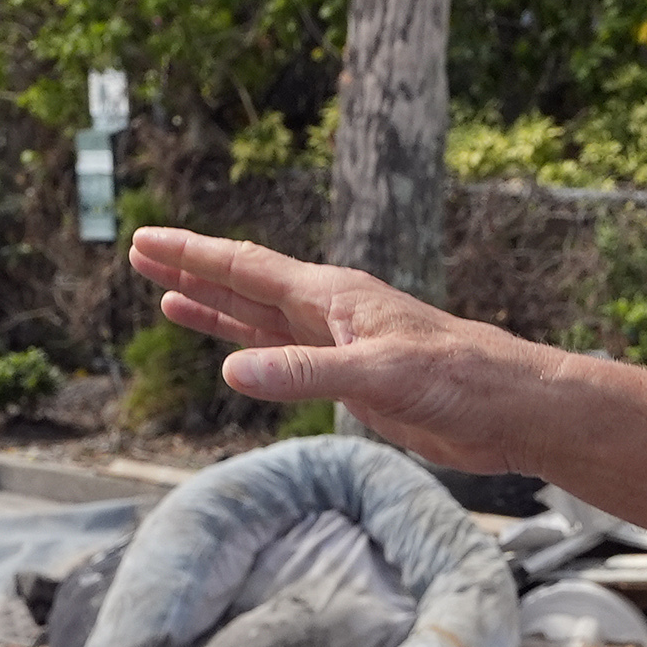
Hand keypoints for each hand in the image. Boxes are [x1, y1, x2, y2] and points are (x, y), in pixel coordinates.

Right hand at [125, 228, 530, 467]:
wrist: (508, 407)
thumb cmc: (458, 379)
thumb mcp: (376, 376)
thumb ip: (304, 374)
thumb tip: (231, 372)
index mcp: (332, 296)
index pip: (247, 268)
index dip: (194, 255)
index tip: (146, 240)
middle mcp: (329, 312)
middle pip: (244, 284)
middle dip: (192, 270)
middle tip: (137, 251)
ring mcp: (338, 345)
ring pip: (260, 321)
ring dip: (214, 309)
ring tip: (165, 295)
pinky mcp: (352, 380)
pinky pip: (285, 359)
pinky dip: (251, 352)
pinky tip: (230, 355)